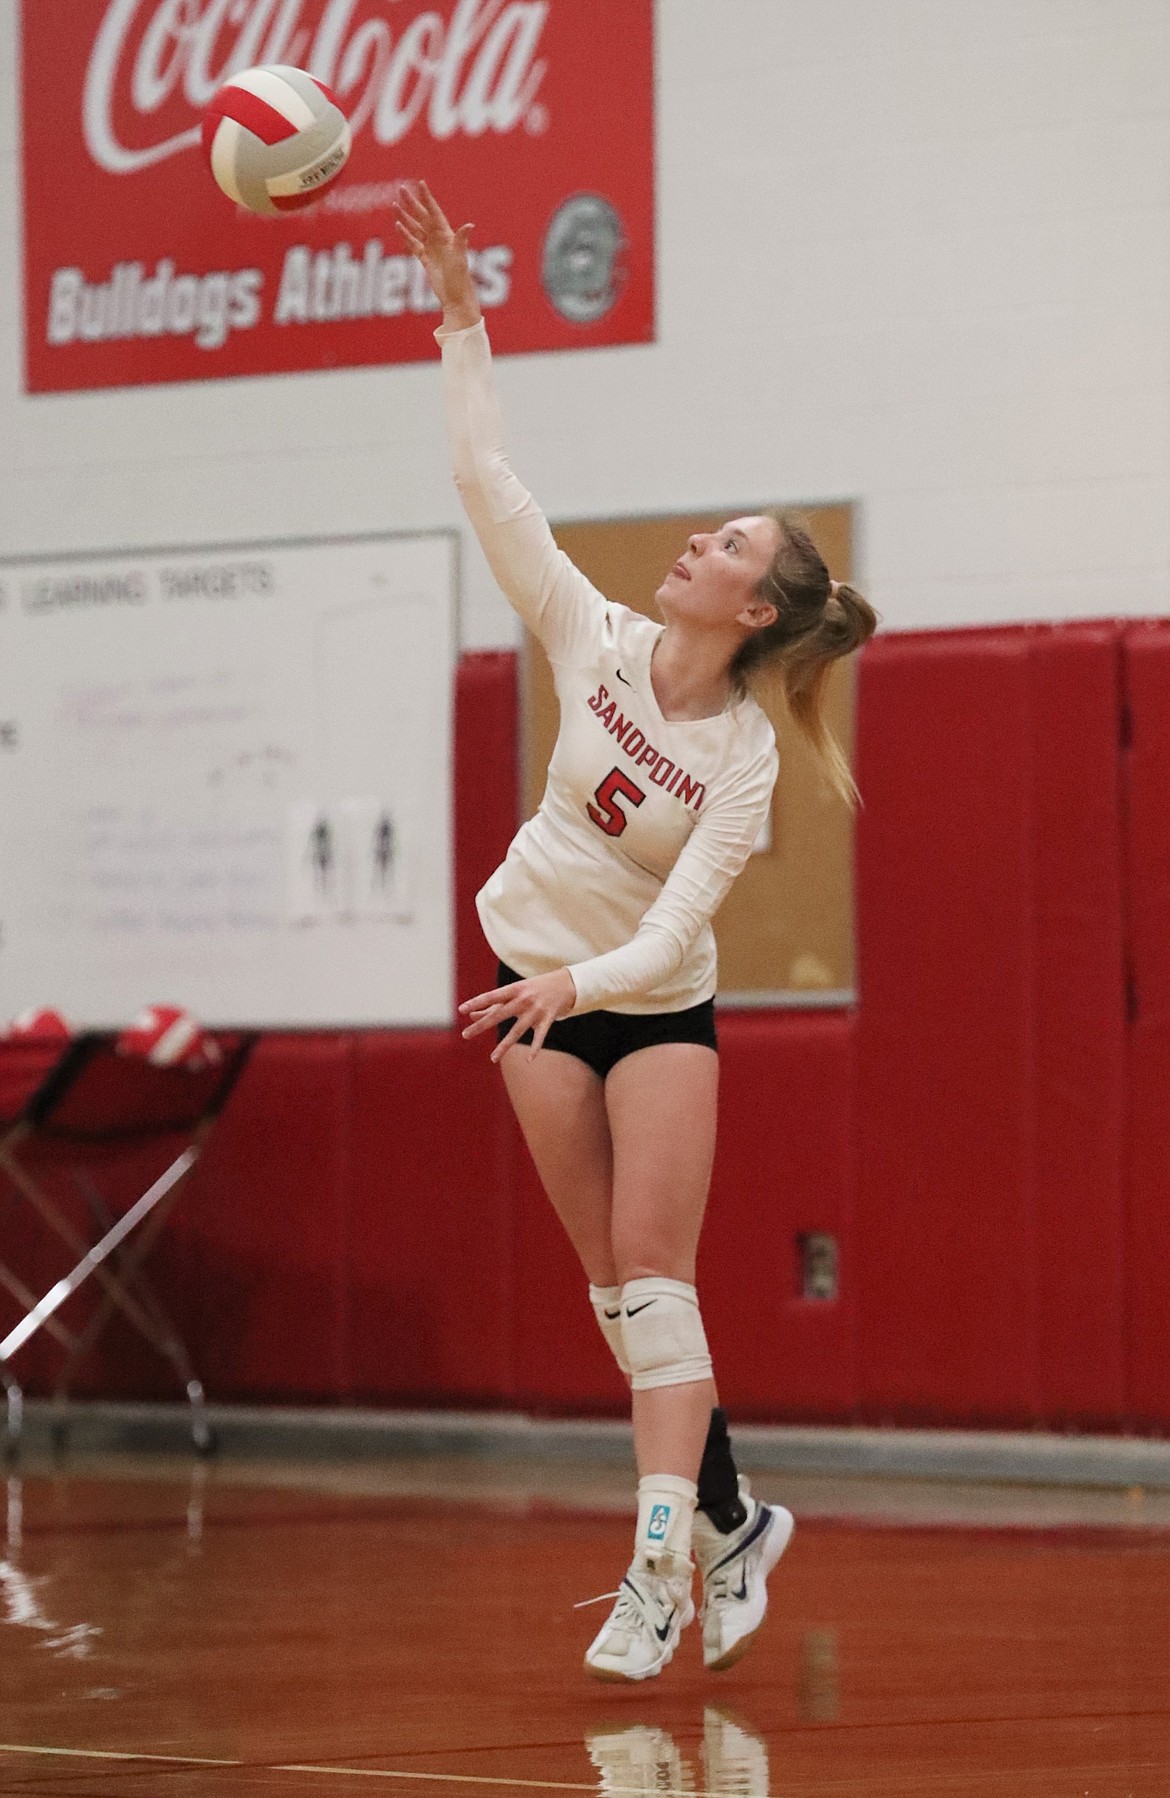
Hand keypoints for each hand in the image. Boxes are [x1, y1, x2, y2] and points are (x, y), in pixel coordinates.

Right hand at [393, 180, 480, 327]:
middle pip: (422, 217)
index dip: (427, 198)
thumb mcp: (460, 257)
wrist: (455, 297)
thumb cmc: (460, 277)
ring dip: (405, 217)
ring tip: (394, 205)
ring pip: (415, 229)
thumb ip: (461, 240)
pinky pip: (413, 244)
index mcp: (447, 235)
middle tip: (401, 189)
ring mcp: (431, 248)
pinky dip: (405, 235)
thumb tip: (469, 225)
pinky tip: (398, 226)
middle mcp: (439, 239)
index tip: (420, 184)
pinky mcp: (425, 259)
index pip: (434, 212)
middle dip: (412, 203)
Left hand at [459, 968, 577, 1063]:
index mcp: (514, 989)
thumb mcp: (515, 991)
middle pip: (499, 1014)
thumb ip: (494, 1004)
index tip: (461, 1009)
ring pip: (517, 1031)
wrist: (567, 983)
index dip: (476, 1002)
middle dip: (481, 1025)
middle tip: (465, 1034)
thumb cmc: (535, 988)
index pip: (491, 996)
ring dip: (504, 1046)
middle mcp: (524, 999)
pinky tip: (529, 1060)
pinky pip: (540, 1037)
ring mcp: (536, 1010)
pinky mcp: (547, 1019)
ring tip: (492, 1058)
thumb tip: (471, 1015)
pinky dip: (535, 1049)